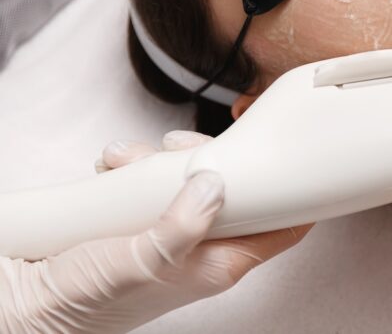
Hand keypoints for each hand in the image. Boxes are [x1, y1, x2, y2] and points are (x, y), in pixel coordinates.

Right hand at [0, 131, 310, 333]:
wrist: (28, 306)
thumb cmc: (88, 303)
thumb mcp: (141, 261)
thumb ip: (183, 224)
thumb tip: (217, 184)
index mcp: (222, 263)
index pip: (286, 227)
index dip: (299, 191)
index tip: (299, 154)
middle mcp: (204, 245)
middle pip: (237, 186)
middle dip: (212, 157)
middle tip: (180, 149)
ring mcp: (174, 230)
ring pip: (191, 176)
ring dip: (160, 158)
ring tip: (129, 160)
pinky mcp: (142, 219)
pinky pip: (152, 178)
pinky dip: (132, 166)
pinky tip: (111, 168)